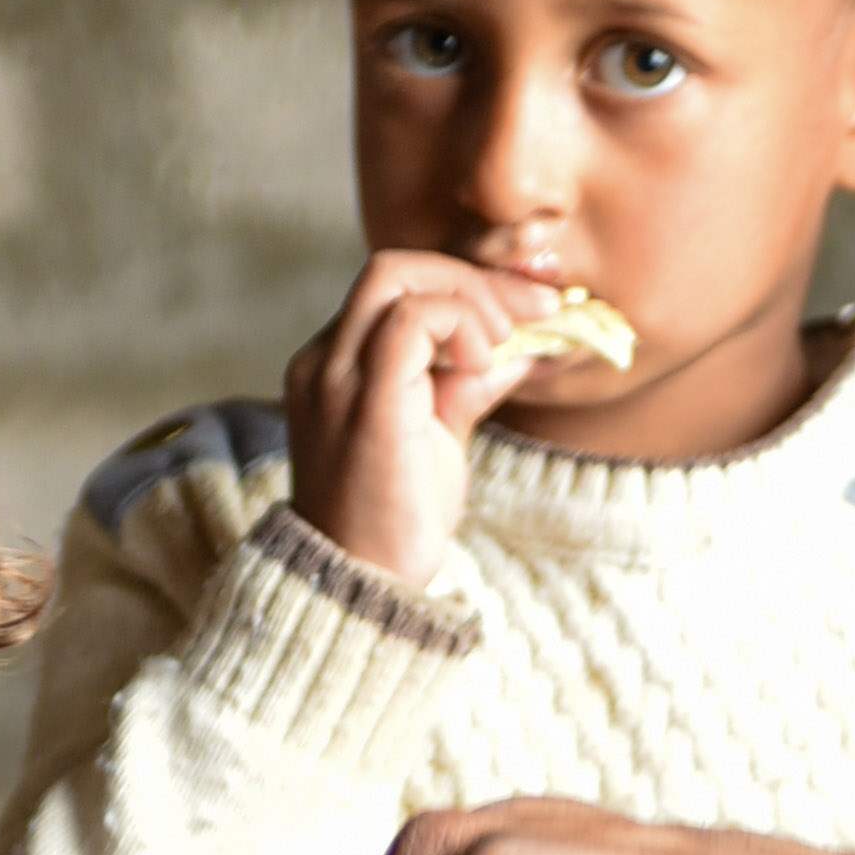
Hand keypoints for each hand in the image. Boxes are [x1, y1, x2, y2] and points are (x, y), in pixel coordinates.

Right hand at [283, 251, 563, 590]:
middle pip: (393, 267)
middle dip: (472, 279)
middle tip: (529, 313)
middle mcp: (325, 362)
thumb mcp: (439, 435)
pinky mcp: (364, 403)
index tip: (529, 309)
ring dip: (470, 298)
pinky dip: (460, 324)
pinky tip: (483, 364)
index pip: (398, 289)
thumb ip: (471, 385)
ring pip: (397, 278)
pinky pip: (409, 321)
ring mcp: (335, 378)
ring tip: (501, 346)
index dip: (468, 287)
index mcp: (337, 365)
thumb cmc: (394, 521)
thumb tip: (528, 348)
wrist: (361, 587)